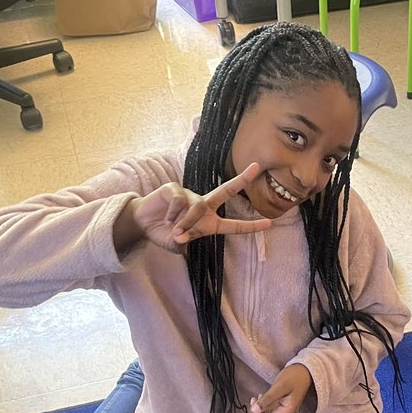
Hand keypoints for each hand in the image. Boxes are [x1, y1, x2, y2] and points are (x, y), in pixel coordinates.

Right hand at [132, 163, 271, 245]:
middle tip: (256, 167)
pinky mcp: (175, 188)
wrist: (143, 223)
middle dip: (241, 179)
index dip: (250, 226)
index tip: (268, 223)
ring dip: (186, 221)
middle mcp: (203, 206)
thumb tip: (183, 237)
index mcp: (209, 222)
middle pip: (225, 191)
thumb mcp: (175, 244)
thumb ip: (182, 243)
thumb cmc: (163, 233)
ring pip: (197, 207)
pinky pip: (180, 200)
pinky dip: (173, 214)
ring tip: (174, 230)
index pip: (233, 225)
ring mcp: (190, 195)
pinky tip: (166, 219)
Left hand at [242, 365, 312, 412]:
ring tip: (256, 397)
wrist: (304, 371)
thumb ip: (267, 399)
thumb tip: (254, 410)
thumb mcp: (280, 387)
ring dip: (258, 410)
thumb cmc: (295, 377)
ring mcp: (283, 412)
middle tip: (253, 401)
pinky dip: (261, 406)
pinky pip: (268, 411)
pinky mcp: (281, 407)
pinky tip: (261, 396)